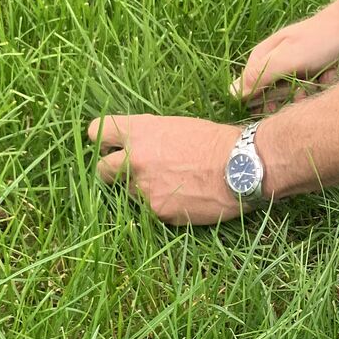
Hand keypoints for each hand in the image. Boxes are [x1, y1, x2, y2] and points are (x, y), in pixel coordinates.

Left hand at [87, 114, 249, 224]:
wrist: (241, 167)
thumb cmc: (215, 141)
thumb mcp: (177, 127)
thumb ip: (150, 137)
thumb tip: (138, 146)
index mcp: (139, 131)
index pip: (97, 131)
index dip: (103, 140)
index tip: (111, 146)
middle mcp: (134, 159)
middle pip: (101, 169)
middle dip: (112, 172)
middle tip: (130, 173)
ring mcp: (143, 188)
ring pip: (127, 193)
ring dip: (140, 190)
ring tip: (169, 185)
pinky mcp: (156, 211)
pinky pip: (150, 210)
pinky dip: (162, 206)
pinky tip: (183, 198)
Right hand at [234, 3, 338, 112]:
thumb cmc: (320, 40)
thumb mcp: (286, 58)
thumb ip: (259, 77)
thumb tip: (230, 94)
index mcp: (265, 56)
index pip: (249, 87)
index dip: (259, 100)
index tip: (272, 107)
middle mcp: (280, 62)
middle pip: (273, 95)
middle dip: (289, 98)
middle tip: (303, 91)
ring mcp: (300, 68)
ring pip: (296, 96)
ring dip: (310, 93)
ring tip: (322, 82)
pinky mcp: (319, 73)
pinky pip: (316, 91)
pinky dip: (325, 86)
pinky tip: (334, 75)